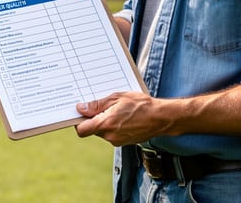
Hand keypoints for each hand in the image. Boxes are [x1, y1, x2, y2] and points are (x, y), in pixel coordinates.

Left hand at [75, 85, 240, 145]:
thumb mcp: (117, 98)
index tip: (79, 112)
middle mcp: (110, 136)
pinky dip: (112, 125)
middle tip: (97, 104)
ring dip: (103, 121)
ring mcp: (117, 141)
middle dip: (92, 118)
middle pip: (91, 129)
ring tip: (113, 107)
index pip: (82, 129)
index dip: (78, 121)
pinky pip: (112, 133)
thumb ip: (97, 104)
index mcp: (106, 124)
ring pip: (101, 131)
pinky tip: (121, 115)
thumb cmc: (141, 104)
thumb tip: (80, 108)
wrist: (162, 117)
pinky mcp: (124, 141)